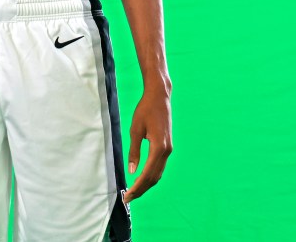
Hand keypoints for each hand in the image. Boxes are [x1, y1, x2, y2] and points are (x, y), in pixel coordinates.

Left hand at [123, 87, 171, 201]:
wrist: (159, 98)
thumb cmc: (145, 110)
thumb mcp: (135, 130)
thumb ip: (134, 151)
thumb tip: (132, 171)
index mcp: (158, 148)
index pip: (147, 174)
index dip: (137, 187)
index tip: (127, 196)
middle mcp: (166, 152)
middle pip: (154, 177)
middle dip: (141, 190)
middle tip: (128, 198)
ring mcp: (168, 150)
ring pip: (158, 173)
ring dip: (146, 184)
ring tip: (133, 192)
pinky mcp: (167, 147)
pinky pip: (159, 166)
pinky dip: (151, 175)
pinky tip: (142, 179)